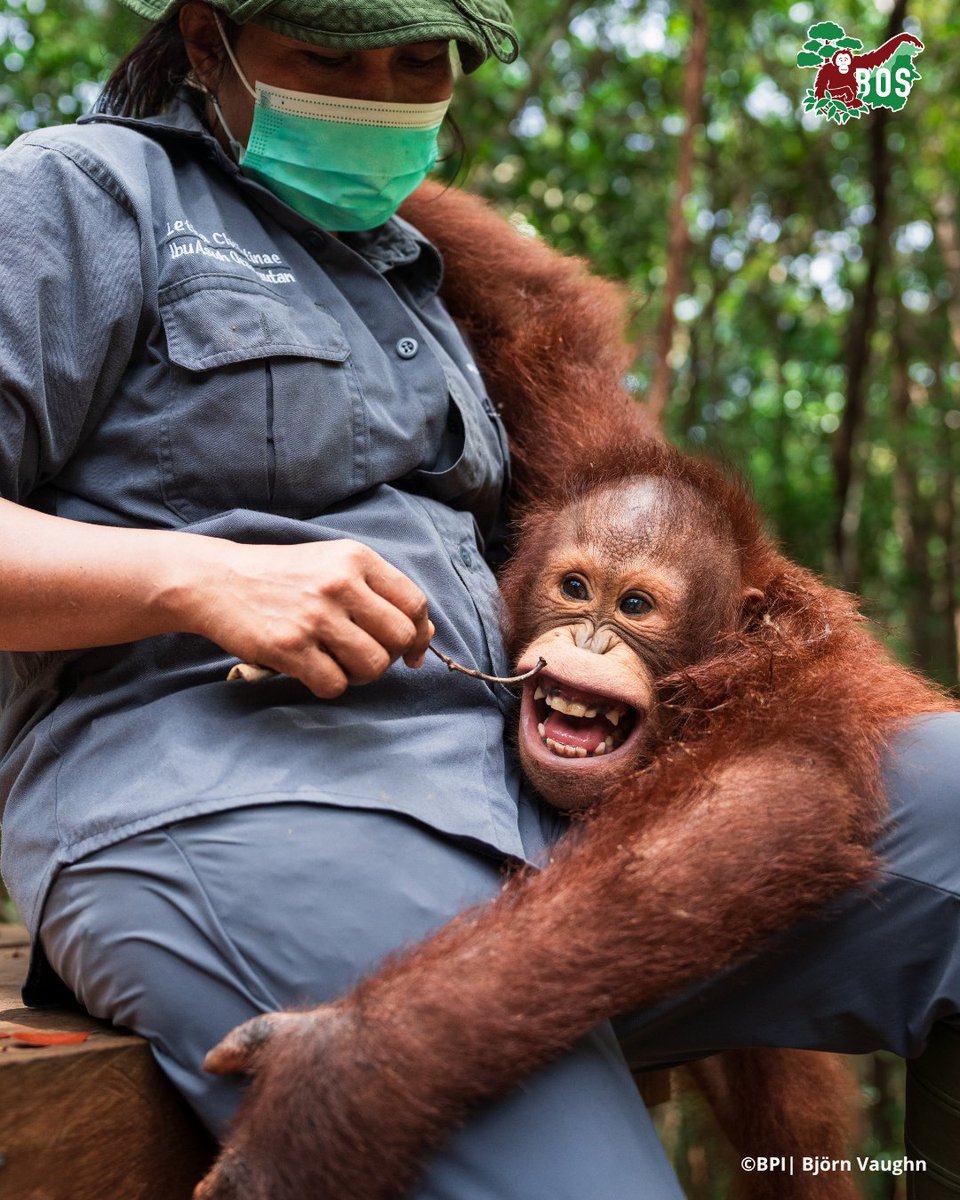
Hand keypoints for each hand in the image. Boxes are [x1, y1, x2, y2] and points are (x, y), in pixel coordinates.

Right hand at [182, 539, 433, 697]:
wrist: (215, 580)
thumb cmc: (282, 577)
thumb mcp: (332, 566)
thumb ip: (378, 594)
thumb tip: (425, 635)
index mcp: (355, 558)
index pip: (413, 603)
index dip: (418, 634)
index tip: (408, 650)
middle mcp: (339, 583)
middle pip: (399, 637)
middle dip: (389, 657)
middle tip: (364, 657)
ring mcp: (314, 615)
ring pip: (373, 666)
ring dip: (361, 675)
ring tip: (338, 663)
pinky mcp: (289, 646)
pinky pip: (335, 685)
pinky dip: (329, 685)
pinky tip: (312, 669)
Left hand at [193, 1006, 376, 1199]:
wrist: (398, 1053)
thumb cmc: (335, 1042)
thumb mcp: (278, 1035)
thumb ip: (239, 1049)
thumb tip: (211, 1060)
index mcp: (247, 1156)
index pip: (217, 1194)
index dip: (215, 1190)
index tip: (209, 1187)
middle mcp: (277, 1190)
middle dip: (254, 1193)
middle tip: (262, 1181)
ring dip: (297, 1193)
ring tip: (304, 1178)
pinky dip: (338, 1194)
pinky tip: (343, 1180)